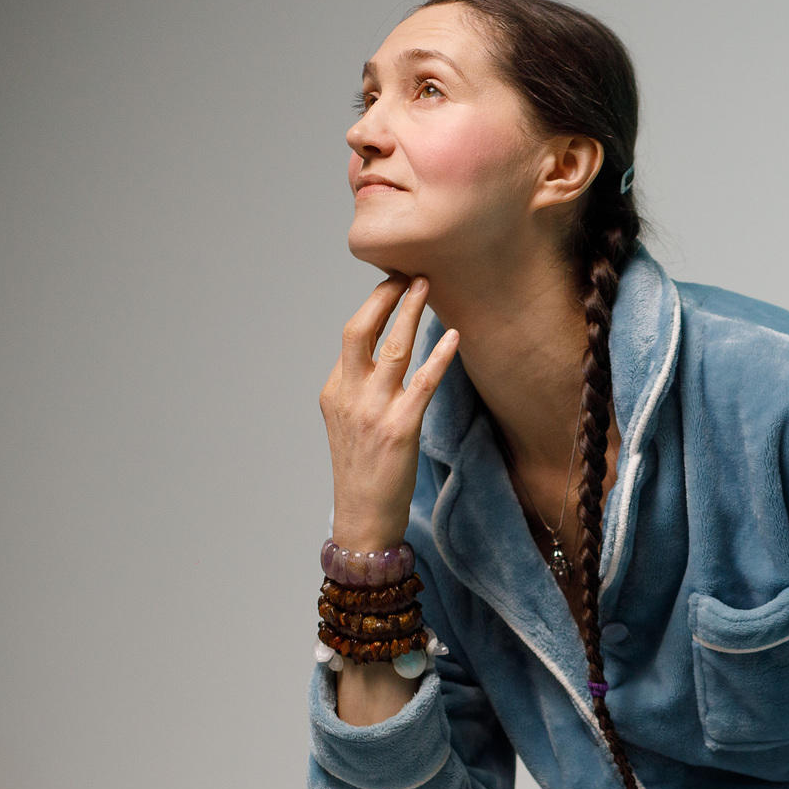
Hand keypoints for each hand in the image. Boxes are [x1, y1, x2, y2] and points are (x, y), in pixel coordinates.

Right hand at [320, 272, 460, 545]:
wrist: (362, 516)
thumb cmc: (364, 471)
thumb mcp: (349, 423)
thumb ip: (361, 389)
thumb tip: (386, 356)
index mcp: (334, 390)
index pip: (351, 335)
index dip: (373, 305)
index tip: (392, 283)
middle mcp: (349, 395)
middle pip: (361, 330)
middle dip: (385, 297)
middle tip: (407, 272)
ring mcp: (372, 411)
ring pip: (393, 349)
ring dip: (411, 313)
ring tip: (428, 286)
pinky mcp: (399, 429)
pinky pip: (423, 383)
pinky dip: (439, 357)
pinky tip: (454, 338)